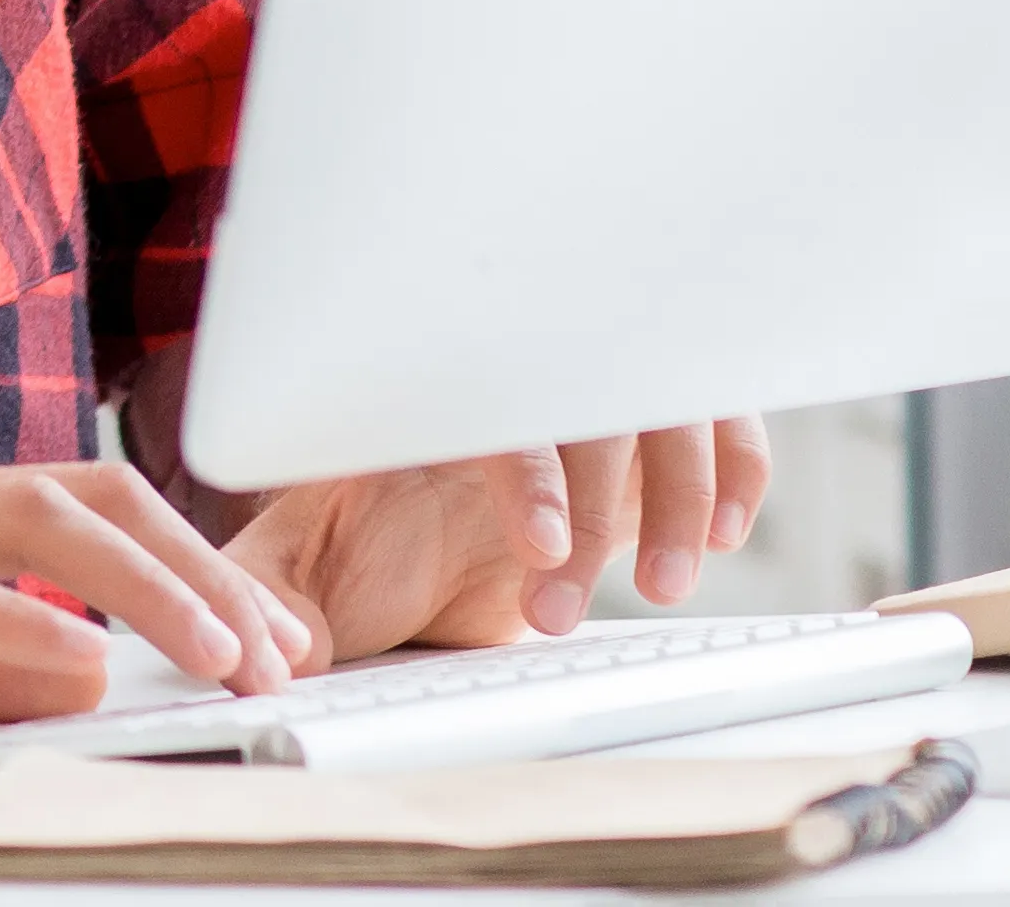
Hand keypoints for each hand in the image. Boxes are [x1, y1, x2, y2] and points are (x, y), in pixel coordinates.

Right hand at [0, 453, 312, 728]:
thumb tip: (82, 678)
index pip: (85, 509)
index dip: (193, 566)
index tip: (273, 641)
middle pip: (88, 490)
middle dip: (204, 567)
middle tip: (286, 650)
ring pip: (36, 518)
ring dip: (151, 586)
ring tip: (227, 655)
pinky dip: (22, 623)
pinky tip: (85, 667)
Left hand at [227, 420, 770, 662]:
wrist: (409, 501)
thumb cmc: (358, 524)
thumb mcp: (302, 542)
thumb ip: (275, 581)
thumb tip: (274, 641)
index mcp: (436, 383)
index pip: (496, 408)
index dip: (527, 477)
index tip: (541, 548)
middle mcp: (524, 368)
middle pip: (589, 409)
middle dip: (599, 510)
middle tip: (570, 608)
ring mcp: (598, 378)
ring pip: (668, 411)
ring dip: (679, 497)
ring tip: (662, 585)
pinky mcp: (657, 410)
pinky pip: (721, 422)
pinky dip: (734, 471)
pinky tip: (721, 536)